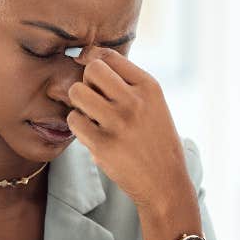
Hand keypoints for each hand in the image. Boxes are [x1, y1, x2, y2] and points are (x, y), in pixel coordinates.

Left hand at [66, 47, 197, 222]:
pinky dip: (78, 127)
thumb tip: (86, 57)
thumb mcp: (152, 104)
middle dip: (87, 82)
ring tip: (92, 117)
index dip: (95, 64)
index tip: (94, 78)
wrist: (165, 182)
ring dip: (79, 104)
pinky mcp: (103, 144)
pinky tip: (92, 134)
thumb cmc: (154, 140)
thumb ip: (126, 82)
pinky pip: (73, 121)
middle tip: (94, 100)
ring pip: (77, 92)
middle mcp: (134, 100)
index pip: (109, 56)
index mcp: (149, 86)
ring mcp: (118, 122)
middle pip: (91, 69)